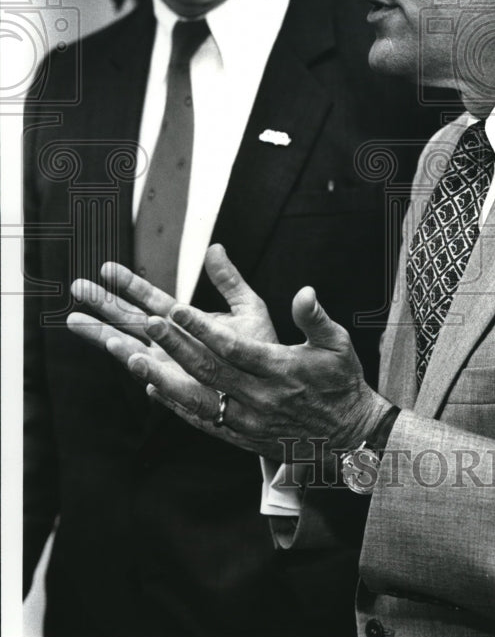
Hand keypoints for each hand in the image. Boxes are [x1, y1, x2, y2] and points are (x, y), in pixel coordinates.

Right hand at [67, 245, 280, 452]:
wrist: (275, 386)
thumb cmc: (261, 348)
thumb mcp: (248, 307)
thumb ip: (229, 280)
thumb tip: (215, 248)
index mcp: (184, 321)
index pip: (151, 298)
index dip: (130, 283)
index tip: (107, 266)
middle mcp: (172, 343)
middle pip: (131, 320)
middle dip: (103, 304)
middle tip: (76, 287)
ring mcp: (173, 366)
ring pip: (133, 348)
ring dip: (108, 335)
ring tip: (80, 321)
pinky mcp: (182, 388)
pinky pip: (158, 376)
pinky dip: (143, 367)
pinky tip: (127, 357)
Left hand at [133, 264, 389, 462]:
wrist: (348, 435)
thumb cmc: (341, 383)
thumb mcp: (337, 344)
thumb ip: (316, 317)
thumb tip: (305, 292)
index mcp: (281, 370)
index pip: (234, 348)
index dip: (204, 329)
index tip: (178, 309)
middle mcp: (260, 397)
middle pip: (209, 370)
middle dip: (175, 345)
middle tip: (148, 323)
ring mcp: (248, 419)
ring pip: (197, 398)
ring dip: (163, 378)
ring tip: (133, 359)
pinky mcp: (241, 435)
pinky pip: (201, 419)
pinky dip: (175, 404)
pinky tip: (152, 388)